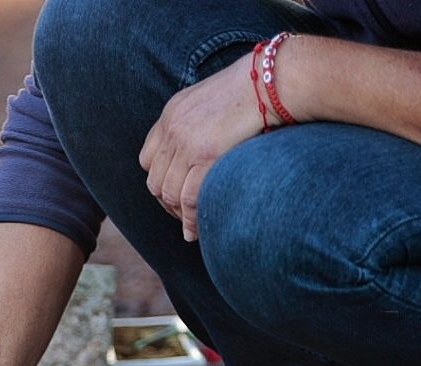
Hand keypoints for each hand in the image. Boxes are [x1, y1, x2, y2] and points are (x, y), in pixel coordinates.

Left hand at [139, 52, 268, 241]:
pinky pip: (188, 198)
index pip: (148, 159)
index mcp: (170, 114)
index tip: (173, 193)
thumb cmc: (253, 90)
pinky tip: (194, 231)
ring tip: (190, 227)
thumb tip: (199, 152)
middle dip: (167, 203)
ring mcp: (186, 143)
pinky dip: (190, 219)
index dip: (159, 180)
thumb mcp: (212, 101)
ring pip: (169, 193)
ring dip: (178, 215)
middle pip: (155, 180)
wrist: (272, 79)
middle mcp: (172, 128)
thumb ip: (197, 123)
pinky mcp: (205, 155)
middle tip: (182, 216)